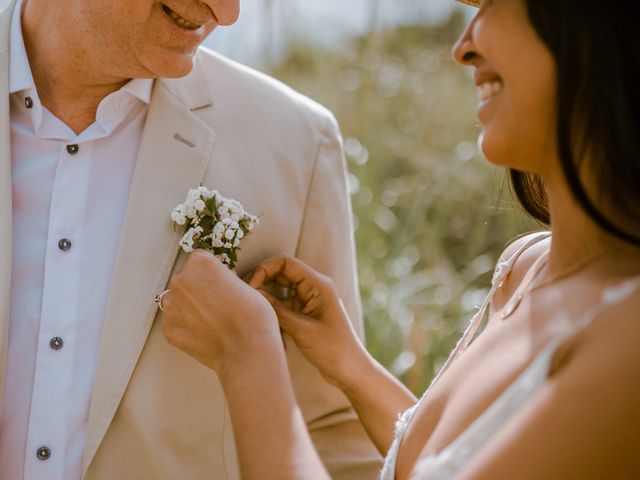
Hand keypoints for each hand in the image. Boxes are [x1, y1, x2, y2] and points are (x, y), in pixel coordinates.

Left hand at [162, 250, 281, 373]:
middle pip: (186, 279)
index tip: (220, 284)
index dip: (212, 273)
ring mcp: (171, 306)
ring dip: (190, 307)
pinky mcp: (168, 329)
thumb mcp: (243, 284)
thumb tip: (214, 283)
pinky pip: (176, 322)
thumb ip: (221, 278)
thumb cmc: (253, 317)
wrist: (247, 351)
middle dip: (198, 289)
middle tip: (218, 305)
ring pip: (178, 301)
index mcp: (200, 263)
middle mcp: (180, 280)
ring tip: (212, 321)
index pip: (199, 260)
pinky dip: (187, 326)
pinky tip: (205, 333)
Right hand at [248, 255, 369, 388]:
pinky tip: (266, 327)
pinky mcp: (304, 314)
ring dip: (266, 299)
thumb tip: (252, 295)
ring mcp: (308, 300)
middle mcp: (313, 288)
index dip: (263, 270)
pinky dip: (272, 313)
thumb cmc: (332, 349)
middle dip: (261, 282)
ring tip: (252, 313)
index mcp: (318, 284)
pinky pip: (282, 305)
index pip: (285, 263)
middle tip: (244, 298)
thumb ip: (276, 310)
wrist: (350, 371)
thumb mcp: (301, 329)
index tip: (250, 288)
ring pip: (279, 290)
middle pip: (280, 273)